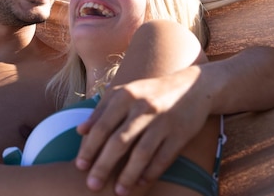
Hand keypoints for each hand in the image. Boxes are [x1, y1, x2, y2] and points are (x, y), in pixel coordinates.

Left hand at [75, 68, 210, 194]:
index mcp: (125, 96)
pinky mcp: (181, 134)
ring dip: (128, 175)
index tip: (80, 166)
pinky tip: (140, 183)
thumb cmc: (149, 93)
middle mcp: (143, 108)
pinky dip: (151, 172)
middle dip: (103, 166)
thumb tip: (80, 131)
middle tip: (92, 185)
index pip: (102, 126)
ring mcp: (163, 121)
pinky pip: (163, 158)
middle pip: (119, 142)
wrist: (193, 87)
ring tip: (118, 192)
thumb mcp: (124, 93)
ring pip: (142, 153)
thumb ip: (101, 110)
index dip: (89, 148)